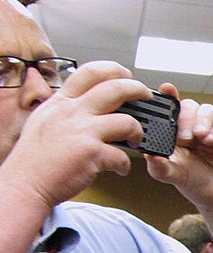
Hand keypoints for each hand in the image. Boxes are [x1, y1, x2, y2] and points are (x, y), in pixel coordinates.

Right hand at [2, 61, 148, 208]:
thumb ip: (63, 110)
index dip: (113, 69)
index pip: (90, 72)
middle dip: (138, 89)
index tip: (125, 74)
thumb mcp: (43, 121)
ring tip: (136, 141)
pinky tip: (119, 169)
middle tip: (147, 96)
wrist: (25, 183)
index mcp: (61, 102)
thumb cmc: (34, 158)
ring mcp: (83, 131)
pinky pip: (123, 156)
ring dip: (139, 132)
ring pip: (128, 121)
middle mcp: (72, 112)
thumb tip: (80, 102)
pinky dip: (125, 165)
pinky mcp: (92, 153)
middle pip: (115, 89)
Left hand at [144, 83, 212, 214]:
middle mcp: (192, 129)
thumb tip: (149, 155)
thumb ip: (160, 167)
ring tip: (199, 136)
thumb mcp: (175, 177)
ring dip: (201, 120)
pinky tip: (211, 140)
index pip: (169, 110)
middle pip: (188, 106)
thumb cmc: (197, 184)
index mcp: (174, 134)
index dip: (167, 97)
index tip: (166, 89)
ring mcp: (211, 131)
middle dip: (184, 117)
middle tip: (183, 136)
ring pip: (206, 110)